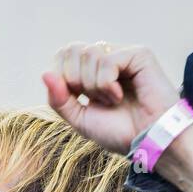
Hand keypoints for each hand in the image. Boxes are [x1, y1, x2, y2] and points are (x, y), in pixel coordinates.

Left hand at [41, 41, 178, 154]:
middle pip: (71, 50)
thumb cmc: (119, 132)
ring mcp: (123, 54)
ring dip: (94, 86)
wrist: (148, 141)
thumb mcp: (79, 119)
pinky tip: (120, 96)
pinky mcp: (138, 54)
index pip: (63, 55)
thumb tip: (44, 74)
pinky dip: (107, 84)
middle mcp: (107, 58)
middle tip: (95, 99)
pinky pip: (107, 61)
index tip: (79, 99)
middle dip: (75, 81)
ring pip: (88, 53)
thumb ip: (59, 99)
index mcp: (92, 70)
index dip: (62, 78)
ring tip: (112, 100)